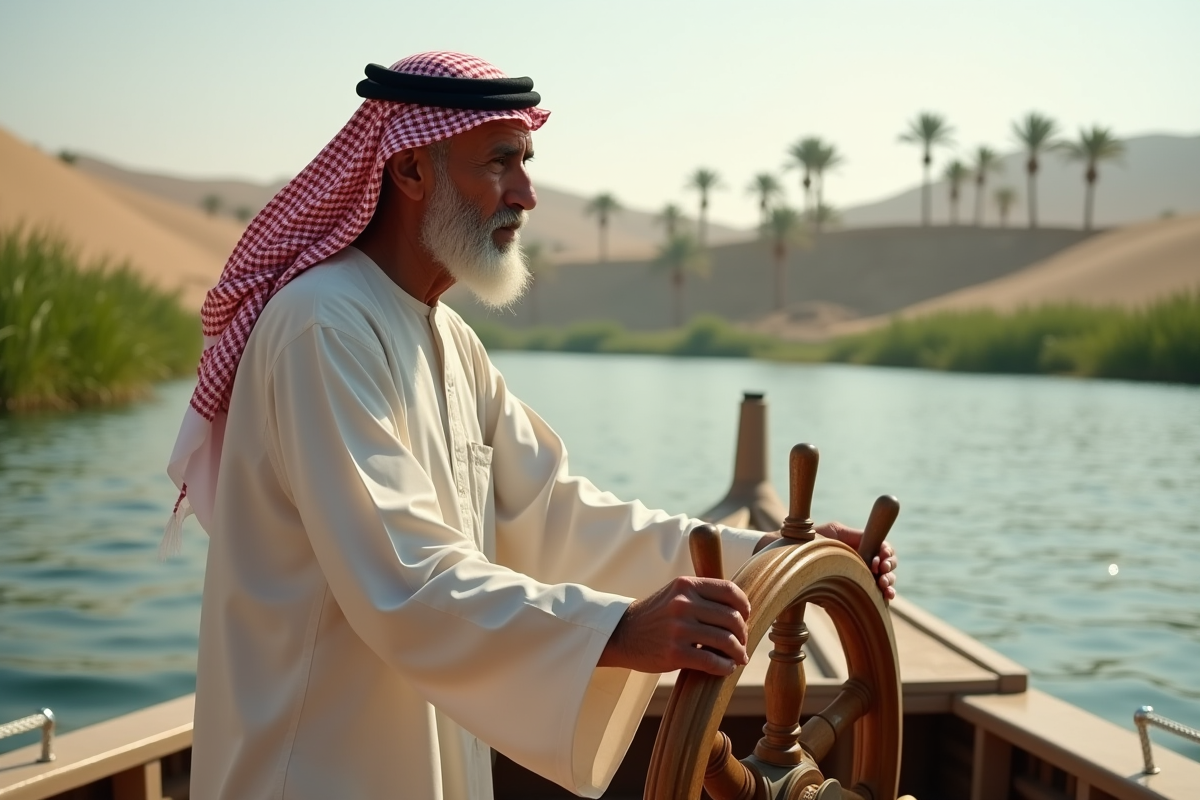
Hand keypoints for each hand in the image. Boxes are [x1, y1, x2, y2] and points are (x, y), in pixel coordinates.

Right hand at [599, 577, 750, 675]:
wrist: (623, 634)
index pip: (730, 590)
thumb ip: (702, 596)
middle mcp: (683, 603)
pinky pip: (712, 661)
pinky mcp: (674, 653)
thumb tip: (741, 612)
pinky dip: (725, 667)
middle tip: (742, 643)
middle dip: (743, 633)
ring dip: (738, 652)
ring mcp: (679, 628)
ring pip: (726, 640)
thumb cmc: (656, 616)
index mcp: (686, 585)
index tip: (745, 617)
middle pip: (732, 617)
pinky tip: (726, 668)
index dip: (744, 606)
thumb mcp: (675, 594)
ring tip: (738, 658)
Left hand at [815, 521, 897, 600]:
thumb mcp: (834, 531)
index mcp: (861, 545)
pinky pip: (878, 594)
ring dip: (889, 581)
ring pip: (886, 579)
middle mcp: (865, 561)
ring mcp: (863, 576)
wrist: (796, 560)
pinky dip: (886, 595)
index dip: (887, 552)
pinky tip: (886, 596)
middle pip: (888, 563)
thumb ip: (854, 534)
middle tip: (881, 570)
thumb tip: (872, 543)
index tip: (882, 556)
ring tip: (883, 585)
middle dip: (889, 567)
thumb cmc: (813, 542)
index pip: (883, 548)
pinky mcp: (859, 591)